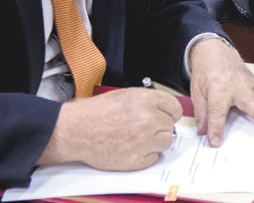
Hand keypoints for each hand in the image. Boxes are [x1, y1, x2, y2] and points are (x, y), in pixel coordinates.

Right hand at [39, 87, 182, 170]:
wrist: (78, 130)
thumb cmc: (97, 112)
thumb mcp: (125, 95)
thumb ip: (148, 101)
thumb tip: (163, 109)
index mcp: (147, 100)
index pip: (175, 107)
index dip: (171, 112)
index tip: (168, 116)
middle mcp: (149, 119)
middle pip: (170, 126)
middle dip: (160, 127)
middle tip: (145, 128)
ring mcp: (144, 140)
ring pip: (166, 142)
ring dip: (156, 141)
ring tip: (139, 138)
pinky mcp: (137, 159)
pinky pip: (154, 157)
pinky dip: (147, 155)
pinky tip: (133, 148)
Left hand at [188, 37, 253, 146]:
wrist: (214, 50)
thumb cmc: (206, 70)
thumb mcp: (196, 91)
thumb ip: (202, 112)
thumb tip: (204, 132)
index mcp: (218, 88)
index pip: (217, 111)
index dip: (216, 127)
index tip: (216, 141)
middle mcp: (237, 86)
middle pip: (250, 102)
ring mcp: (250, 85)